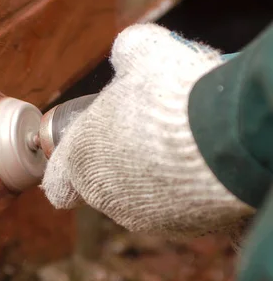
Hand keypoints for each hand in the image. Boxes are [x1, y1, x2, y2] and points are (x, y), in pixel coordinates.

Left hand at [41, 24, 254, 238]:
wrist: (223, 134)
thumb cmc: (170, 92)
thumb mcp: (142, 53)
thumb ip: (126, 52)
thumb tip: (128, 51)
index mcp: (80, 160)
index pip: (57, 183)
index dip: (67, 171)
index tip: (85, 157)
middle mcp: (104, 196)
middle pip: (102, 187)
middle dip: (118, 166)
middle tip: (146, 138)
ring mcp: (143, 215)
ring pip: (140, 200)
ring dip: (151, 181)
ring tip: (180, 149)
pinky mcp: (181, 228)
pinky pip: (178, 210)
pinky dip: (184, 194)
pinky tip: (202, 168)